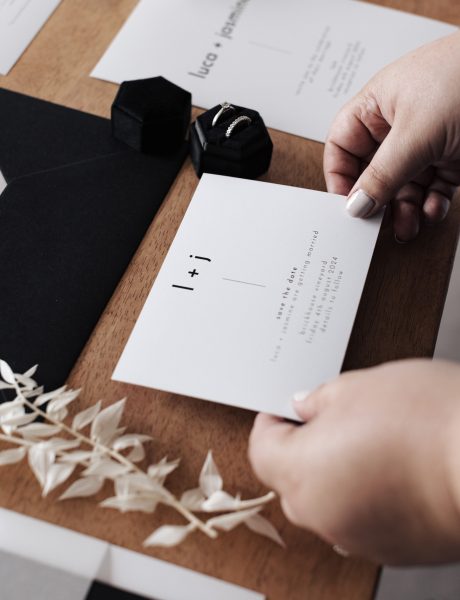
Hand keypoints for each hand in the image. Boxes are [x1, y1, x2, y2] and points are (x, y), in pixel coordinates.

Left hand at [248, 359, 459, 564]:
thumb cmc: (428, 421)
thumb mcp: (359, 386)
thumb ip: (319, 399)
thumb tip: (306, 406)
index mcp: (301, 472)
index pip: (261, 449)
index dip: (271, 423)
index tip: (283, 410)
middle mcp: (323, 514)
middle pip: (290, 479)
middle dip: (302, 448)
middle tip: (328, 418)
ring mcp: (359, 537)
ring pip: (326, 501)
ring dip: (333, 473)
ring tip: (367, 440)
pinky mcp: (395, 548)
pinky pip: (360, 518)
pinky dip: (363, 496)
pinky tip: (390, 468)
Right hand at [324, 31, 459, 241]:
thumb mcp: (415, 134)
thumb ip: (382, 175)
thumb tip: (355, 205)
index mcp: (377, 106)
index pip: (342, 145)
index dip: (340, 175)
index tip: (346, 205)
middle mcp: (399, 124)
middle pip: (373, 172)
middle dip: (377, 200)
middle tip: (377, 223)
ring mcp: (426, 142)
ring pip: (403, 186)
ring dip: (404, 209)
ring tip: (407, 227)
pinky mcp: (452, 157)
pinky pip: (432, 188)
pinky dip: (431, 204)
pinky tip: (432, 211)